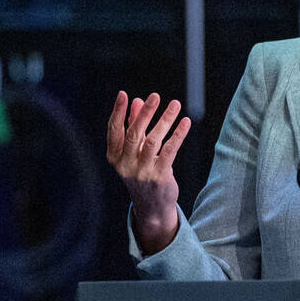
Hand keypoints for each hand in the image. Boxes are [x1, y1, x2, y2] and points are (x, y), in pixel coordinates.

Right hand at [106, 91, 190, 252]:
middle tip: (155, 96)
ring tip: (175, 104)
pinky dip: (178, 135)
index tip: (123, 94)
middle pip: (134, 134)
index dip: (118, 111)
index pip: (113, 130)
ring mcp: (142, 172)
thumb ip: (135, 126)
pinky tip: (185, 122)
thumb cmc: (142, 172)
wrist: (152, 206)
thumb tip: (137, 101)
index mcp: (114, 156)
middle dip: (145, 113)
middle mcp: (125, 164)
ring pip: (153, 141)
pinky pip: (169, 151)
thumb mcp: (135, 151)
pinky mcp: (159, 177)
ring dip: (165, 120)